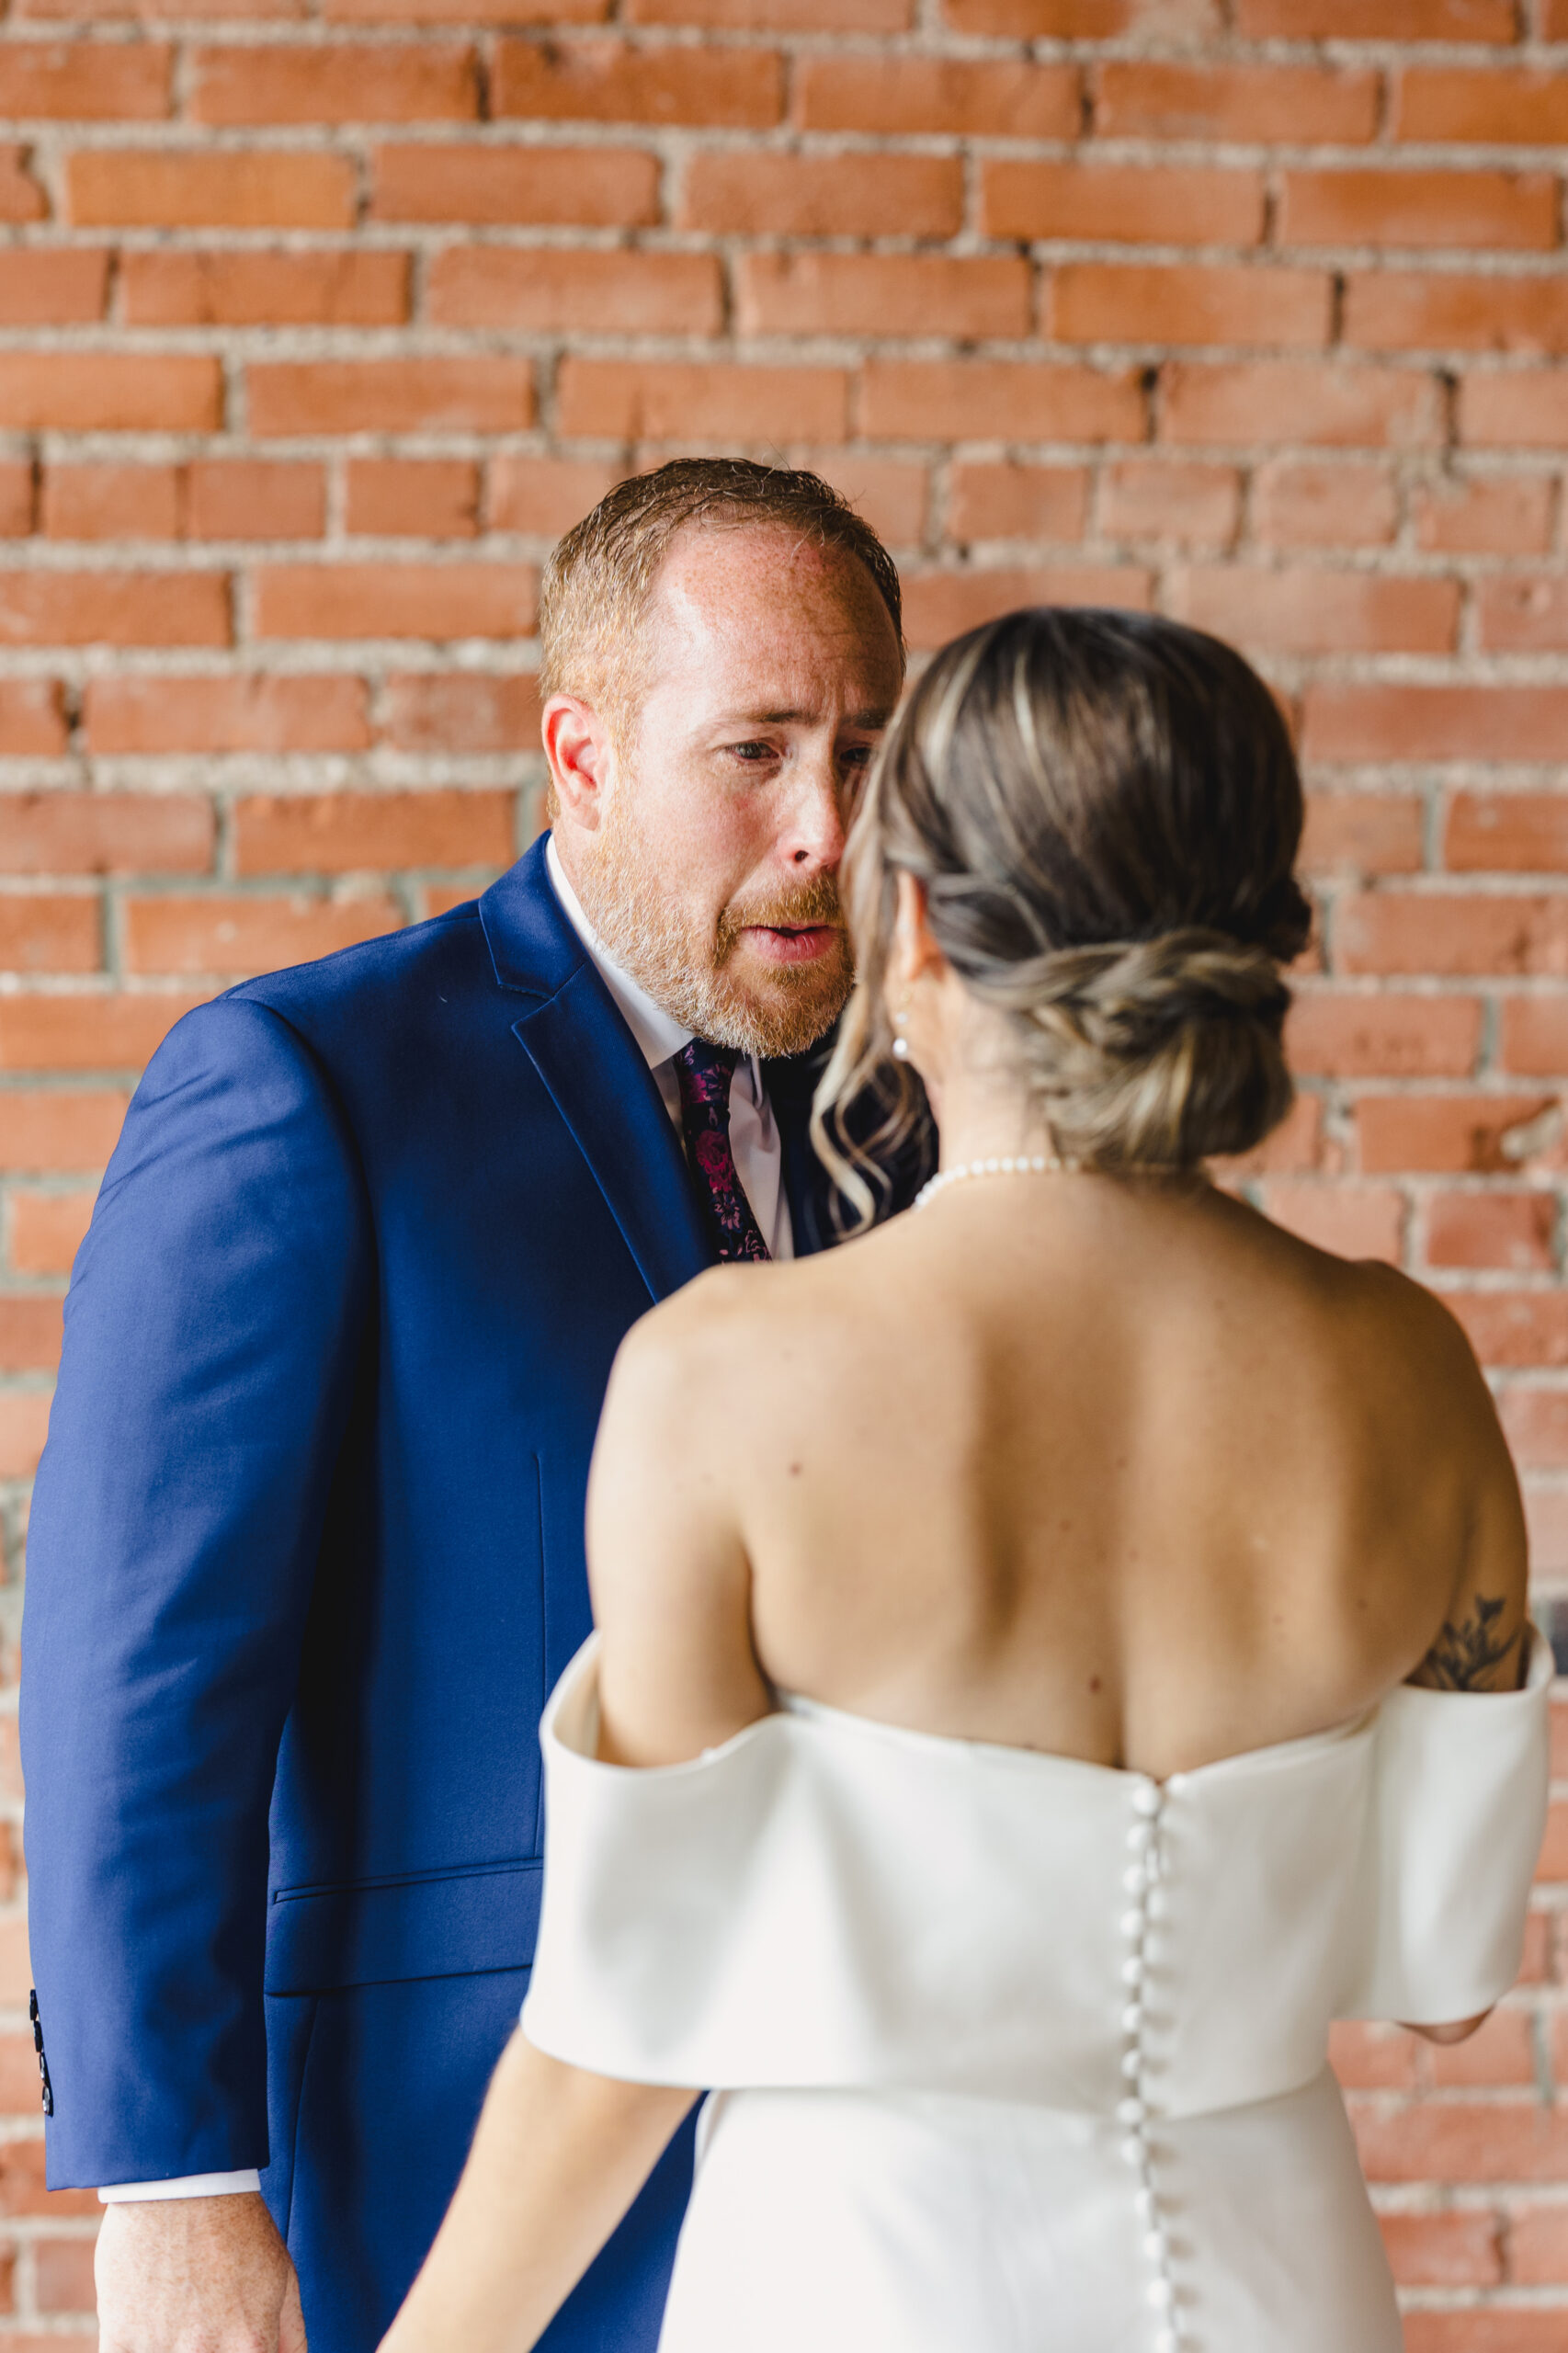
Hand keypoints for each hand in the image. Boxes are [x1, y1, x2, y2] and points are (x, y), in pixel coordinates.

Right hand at [96, 2191, 306, 2352]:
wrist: (181, 2183)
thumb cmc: (238, 2227)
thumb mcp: (282, 2276)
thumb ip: (290, 2337)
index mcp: (251, 2344)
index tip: (237, 2349)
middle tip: (205, 2332)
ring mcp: (160, 2350)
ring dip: (174, 2351)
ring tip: (184, 2320)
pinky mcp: (120, 2341)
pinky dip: (141, 2352)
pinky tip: (152, 2333)